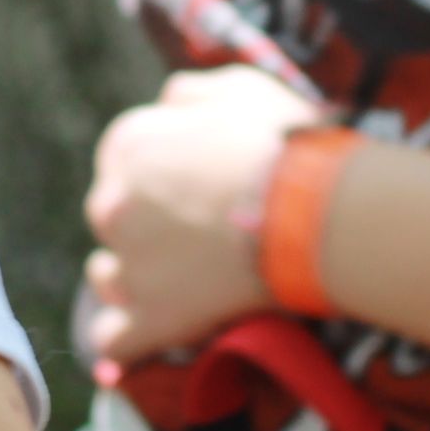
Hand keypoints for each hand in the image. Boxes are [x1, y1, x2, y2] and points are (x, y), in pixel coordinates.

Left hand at [81, 65, 316, 370]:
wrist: (319, 211)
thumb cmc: (286, 145)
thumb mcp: (238, 89)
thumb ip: (189, 97)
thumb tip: (168, 106)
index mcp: (126, 147)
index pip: (126, 167)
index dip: (164, 183)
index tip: (199, 196)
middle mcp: (111, 203)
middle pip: (116, 221)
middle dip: (149, 230)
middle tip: (204, 241)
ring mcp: (129, 264)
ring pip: (110, 279)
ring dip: (137, 282)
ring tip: (189, 286)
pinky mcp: (155, 317)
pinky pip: (115, 340)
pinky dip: (129, 341)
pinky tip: (149, 339)